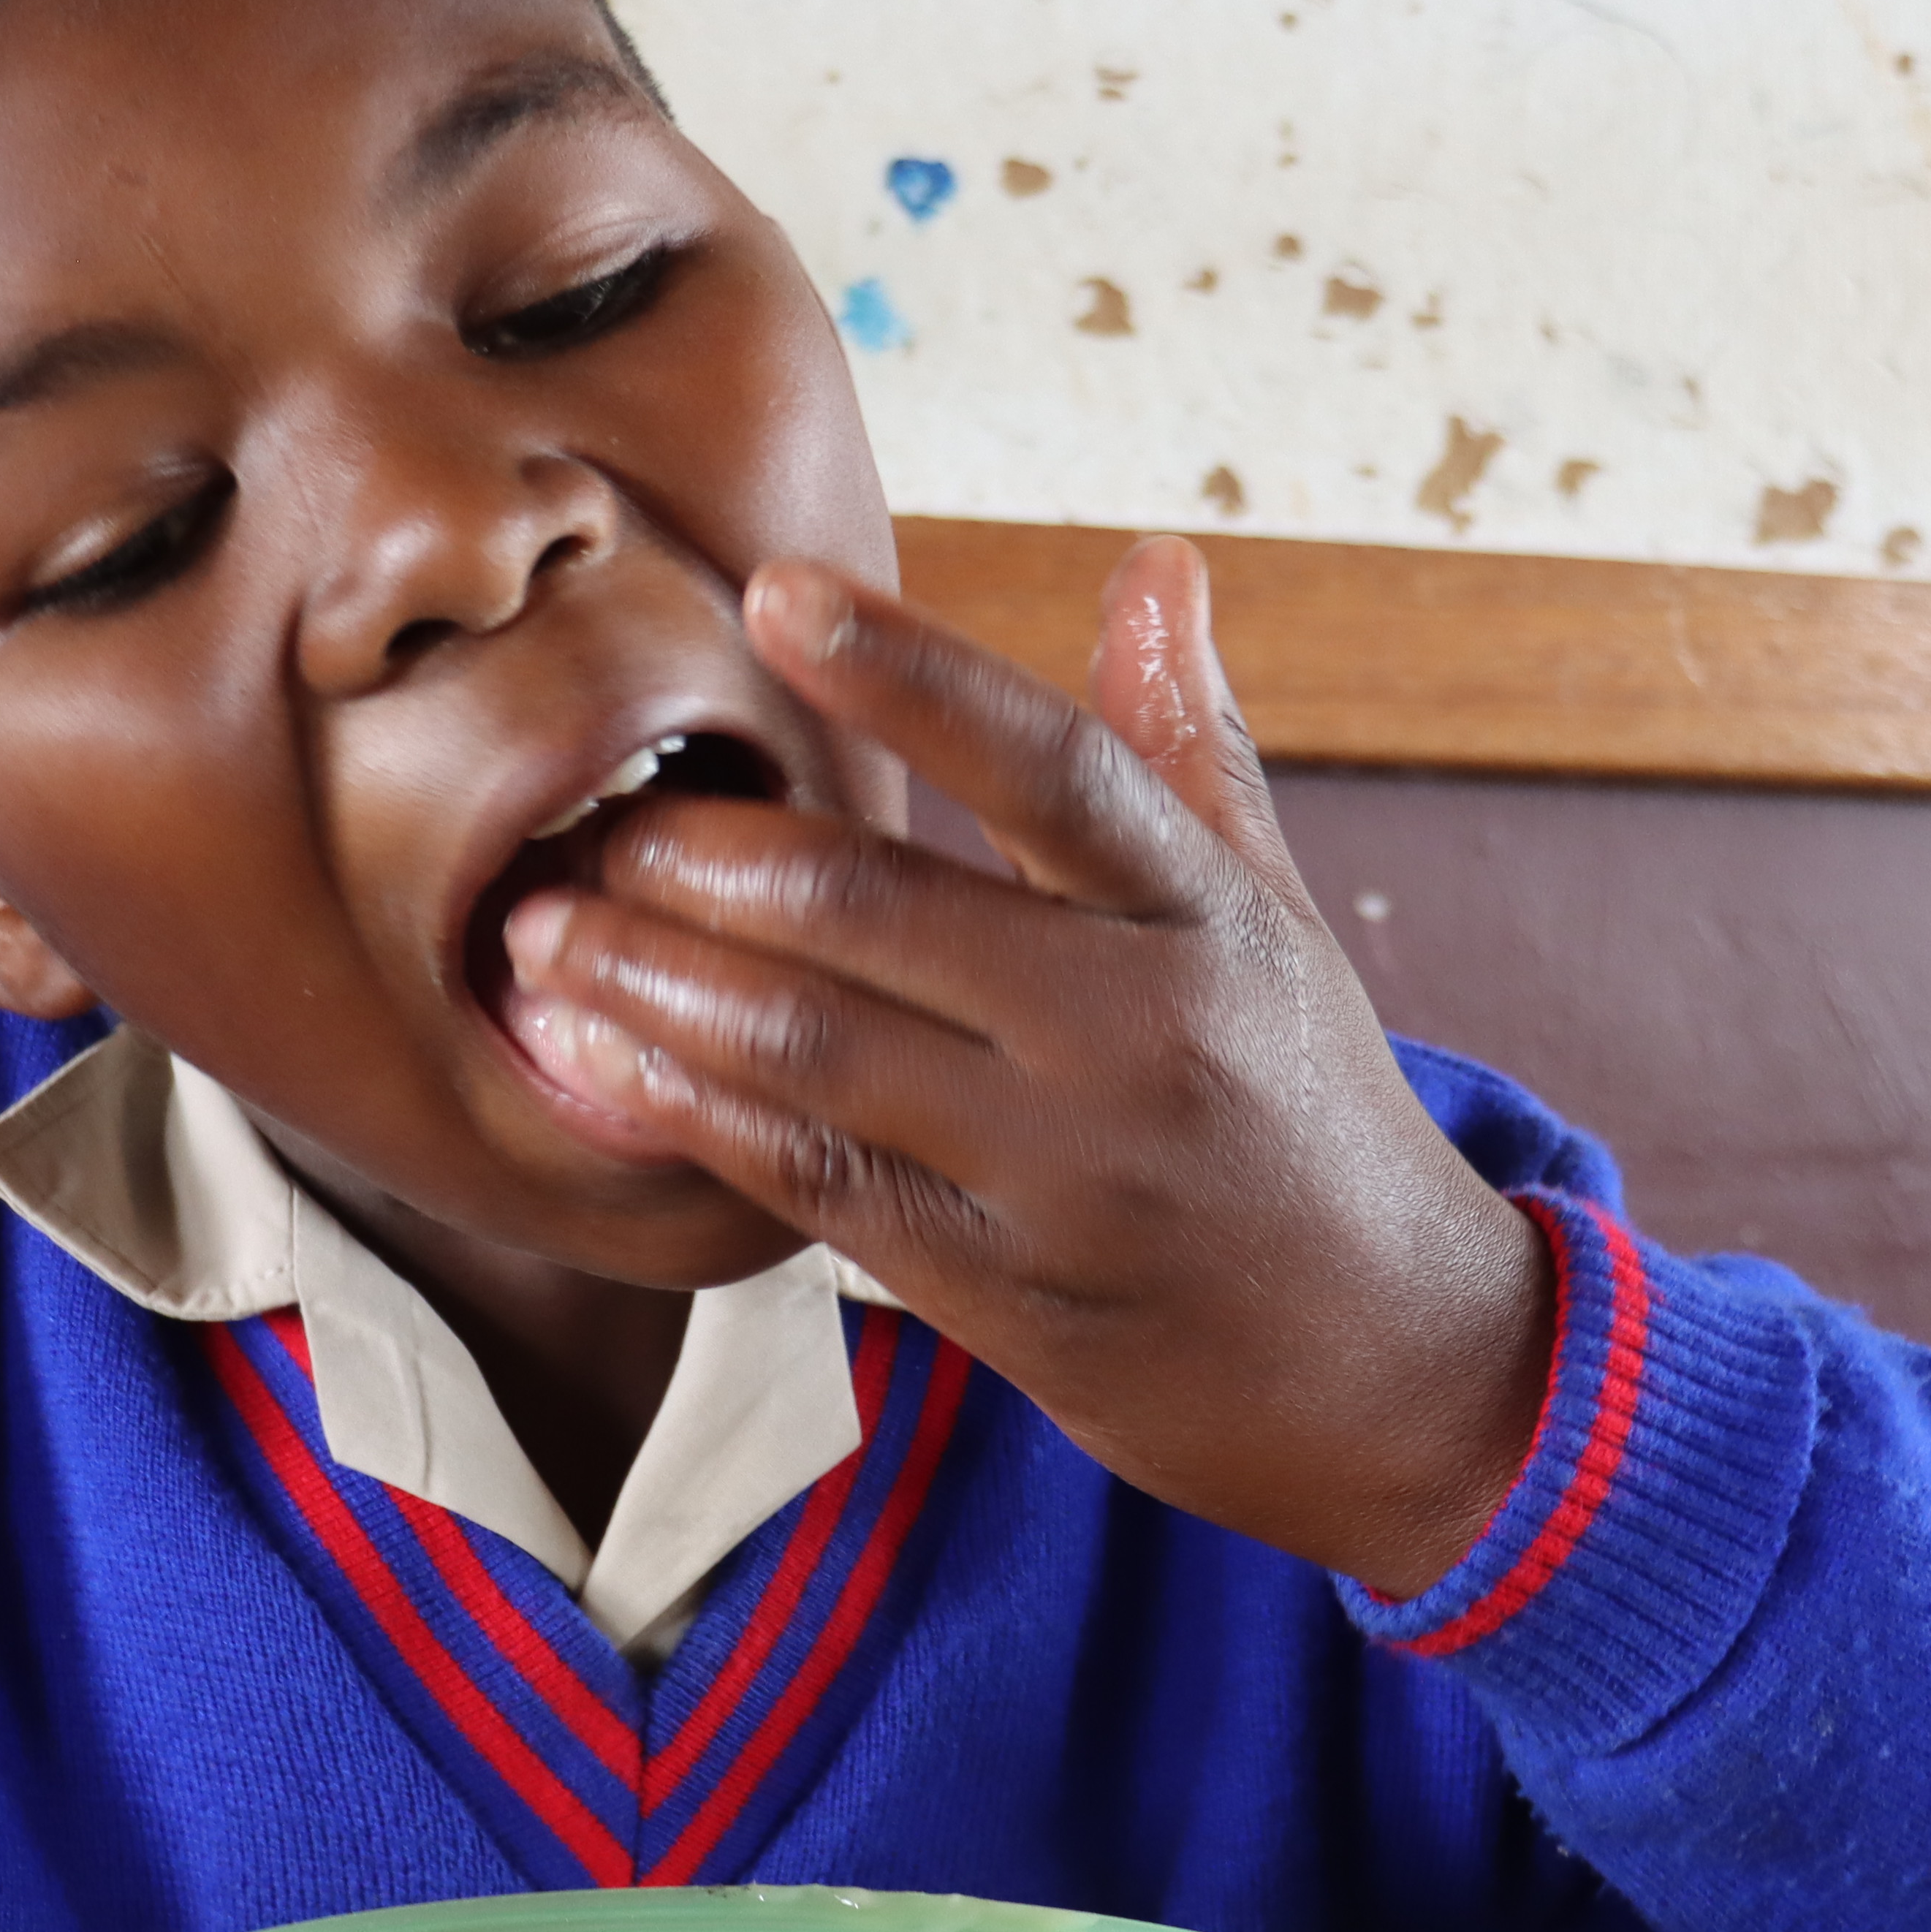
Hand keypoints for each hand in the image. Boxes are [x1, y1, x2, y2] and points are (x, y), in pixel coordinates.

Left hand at [501, 536, 1551, 1597]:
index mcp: (1207, 921)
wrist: (1391, 1368)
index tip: (771, 591)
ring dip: (654, 985)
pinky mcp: (1008, 1294)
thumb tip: (1158, 562)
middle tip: (584, 817)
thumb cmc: (1305, 1113)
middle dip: (702, 858)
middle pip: (884, 912)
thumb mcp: (1275, 924)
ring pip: (818, 1051)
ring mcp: (1070, 1176)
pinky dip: (691, 1115)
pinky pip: (815, 1185)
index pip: (1050, 766)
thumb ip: (1188, 750)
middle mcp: (1140, 1037)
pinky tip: (597, 1063)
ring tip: (539, 936)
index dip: (908, 673)